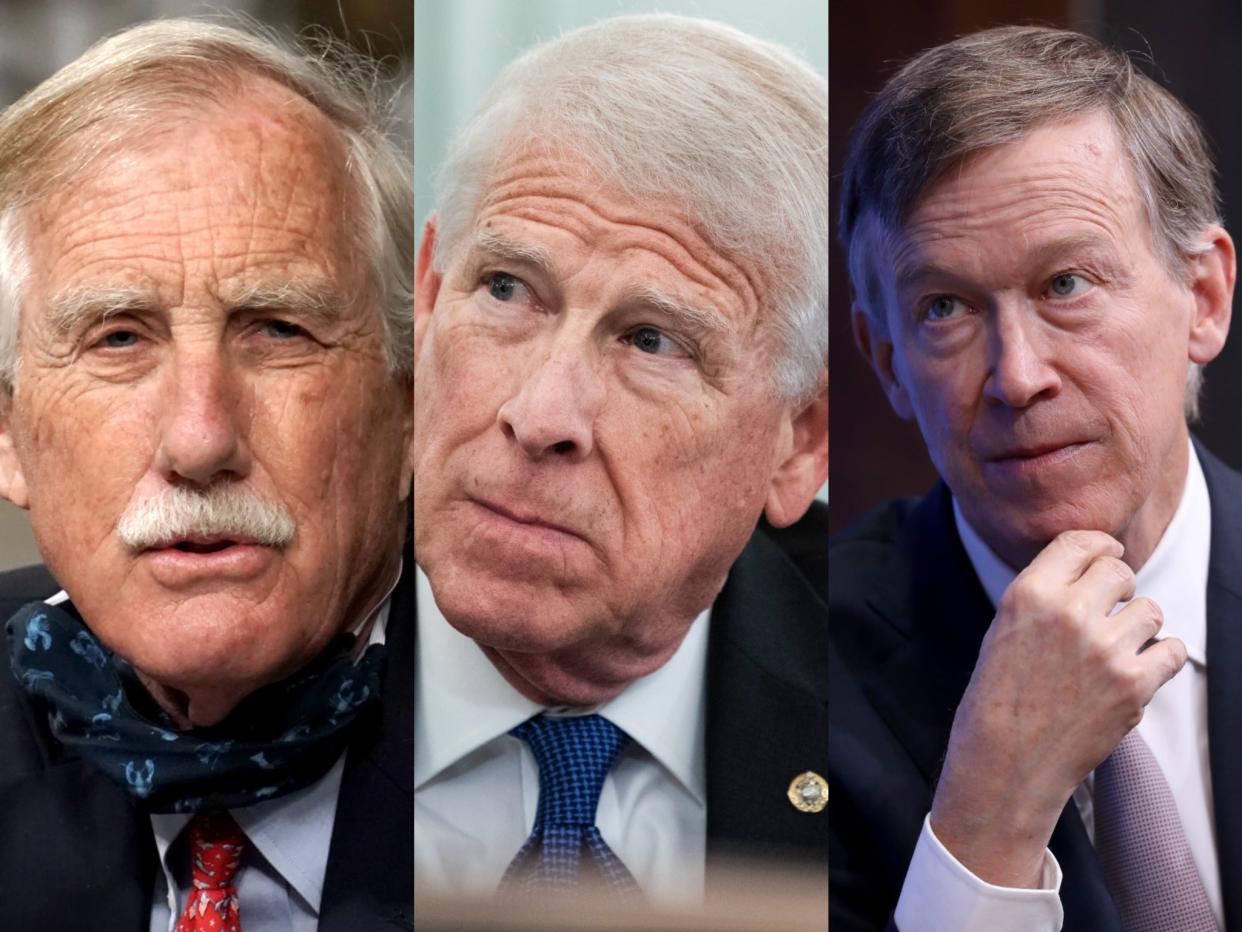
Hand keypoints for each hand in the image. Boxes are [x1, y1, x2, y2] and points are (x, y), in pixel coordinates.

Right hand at [929, 529, 1187, 887]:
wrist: (1005, 763)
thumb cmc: (998, 697)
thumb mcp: (1004, 628)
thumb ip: (1045, 594)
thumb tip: (1092, 567)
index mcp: (1029, 594)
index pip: (1080, 542)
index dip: (1100, 546)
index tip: (1108, 554)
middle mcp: (1068, 613)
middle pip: (1120, 572)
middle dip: (1119, 588)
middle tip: (1108, 612)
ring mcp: (1105, 649)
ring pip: (1150, 610)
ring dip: (1138, 625)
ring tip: (1114, 650)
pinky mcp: (1133, 685)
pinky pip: (1170, 649)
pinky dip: (1158, 658)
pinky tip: (1135, 669)